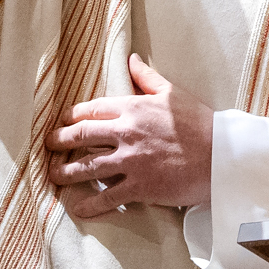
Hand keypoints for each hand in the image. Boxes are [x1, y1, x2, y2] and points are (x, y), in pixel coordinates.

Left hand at [44, 54, 211, 216]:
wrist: (221, 156)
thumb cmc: (199, 122)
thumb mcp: (173, 93)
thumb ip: (147, 78)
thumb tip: (132, 59)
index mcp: (132, 108)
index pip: (90, 109)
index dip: (71, 116)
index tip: (62, 122)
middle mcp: (126, 133)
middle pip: (80, 136)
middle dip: (58, 141)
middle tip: (47, 146)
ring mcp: (130, 161)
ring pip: (87, 168)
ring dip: (65, 173)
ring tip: (54, 176)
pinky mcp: (139, 187)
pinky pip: (107, 198)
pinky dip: (90, 205)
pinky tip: (78, 208)